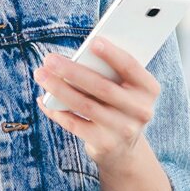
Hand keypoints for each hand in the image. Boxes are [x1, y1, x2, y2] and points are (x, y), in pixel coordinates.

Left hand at [33, 37, 160, 170]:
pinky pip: (75, 124)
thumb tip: (72, 59)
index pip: (131, 67)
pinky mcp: (104, 144)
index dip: (113, 54)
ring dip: (59, 88)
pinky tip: (43, 100)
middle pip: (102, 86)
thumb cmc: (117, 106)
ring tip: (41, 75)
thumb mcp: (122, 89)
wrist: (123, 149)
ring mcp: (123, 129)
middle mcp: (140, 110)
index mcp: (148, 89)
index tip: (93, 41)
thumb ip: (107, 74)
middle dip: (72, 71)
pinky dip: (56, 111)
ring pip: (85, 105)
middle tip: (50, 59)